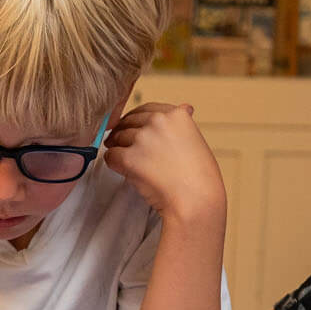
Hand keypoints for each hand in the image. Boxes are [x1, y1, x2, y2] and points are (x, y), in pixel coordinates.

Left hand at [100, 102, 225, 228]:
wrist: (196, 201)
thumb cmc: (200, 178)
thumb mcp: (197, 141)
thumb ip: (182, 125)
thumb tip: (185, 107)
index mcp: (177, 115)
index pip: (147, 109)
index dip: (139, 121)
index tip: (138, 129)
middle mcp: (159, 122)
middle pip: (129, 121)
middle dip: (125, 133)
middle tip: (127, 147)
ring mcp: (143, 139)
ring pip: (118, 137)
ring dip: (119, 148)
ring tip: (131, 163)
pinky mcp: (129, 158)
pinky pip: (110, 156)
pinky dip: (114, 164)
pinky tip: (124, 171)